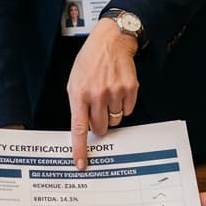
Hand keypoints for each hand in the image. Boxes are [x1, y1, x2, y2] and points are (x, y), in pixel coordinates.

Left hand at [67, 18, 138, 169]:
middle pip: (100, 128)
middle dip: (99, 124)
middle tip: (98, 110)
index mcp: (79, 94)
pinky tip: (118, 89)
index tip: (80, 164)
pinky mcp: (130, 89)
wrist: (110, 41)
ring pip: (115, 121)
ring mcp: (114, 92)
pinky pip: (128, 110)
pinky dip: (123, 104)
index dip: (80, 149)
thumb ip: (78, 105)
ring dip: (112, 113)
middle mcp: (97, 95)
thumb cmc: (90, 61)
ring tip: (108, 94)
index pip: (78, 128)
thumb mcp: (75, 81)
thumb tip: (83, 129)